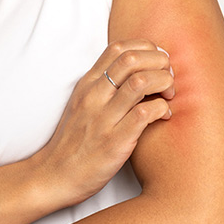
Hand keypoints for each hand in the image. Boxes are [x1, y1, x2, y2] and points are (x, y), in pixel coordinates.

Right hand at [30, 39, 174, 204]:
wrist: (54, 176)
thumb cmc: (73, 142)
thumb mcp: (81, 105)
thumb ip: (103, 86)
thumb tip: (136, 71)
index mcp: (87, 85)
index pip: (118, 48)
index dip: (146, 49)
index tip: (156, 63)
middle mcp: (93, 97)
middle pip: (132, 59)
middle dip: (159, 63)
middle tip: (168, 78)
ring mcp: (103, 119)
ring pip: (141, 82)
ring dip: (164, 83)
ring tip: (169, 95)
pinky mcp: (114, 142)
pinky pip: (144, 113)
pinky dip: (161, 109)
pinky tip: (164, 116)